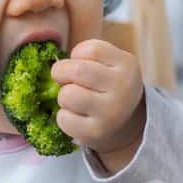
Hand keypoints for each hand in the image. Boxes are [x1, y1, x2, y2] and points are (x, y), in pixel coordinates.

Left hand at [52, 39, 145, 171]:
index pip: (91, 50)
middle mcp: (123, 88)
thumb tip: (56, 68)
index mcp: (127, 65)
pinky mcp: (96, 132)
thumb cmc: (109, 87)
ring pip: (67, 94)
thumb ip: (88, 58)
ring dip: (63, 96)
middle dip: (61, 72)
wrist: (126, 125)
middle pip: (76, 70)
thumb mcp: (111, 65)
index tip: (80, 63)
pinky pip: (64, 118)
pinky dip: (64, 117)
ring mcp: (111, 112)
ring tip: (74, 100)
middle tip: (64, 79)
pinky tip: (77, 117)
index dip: (77, 55)